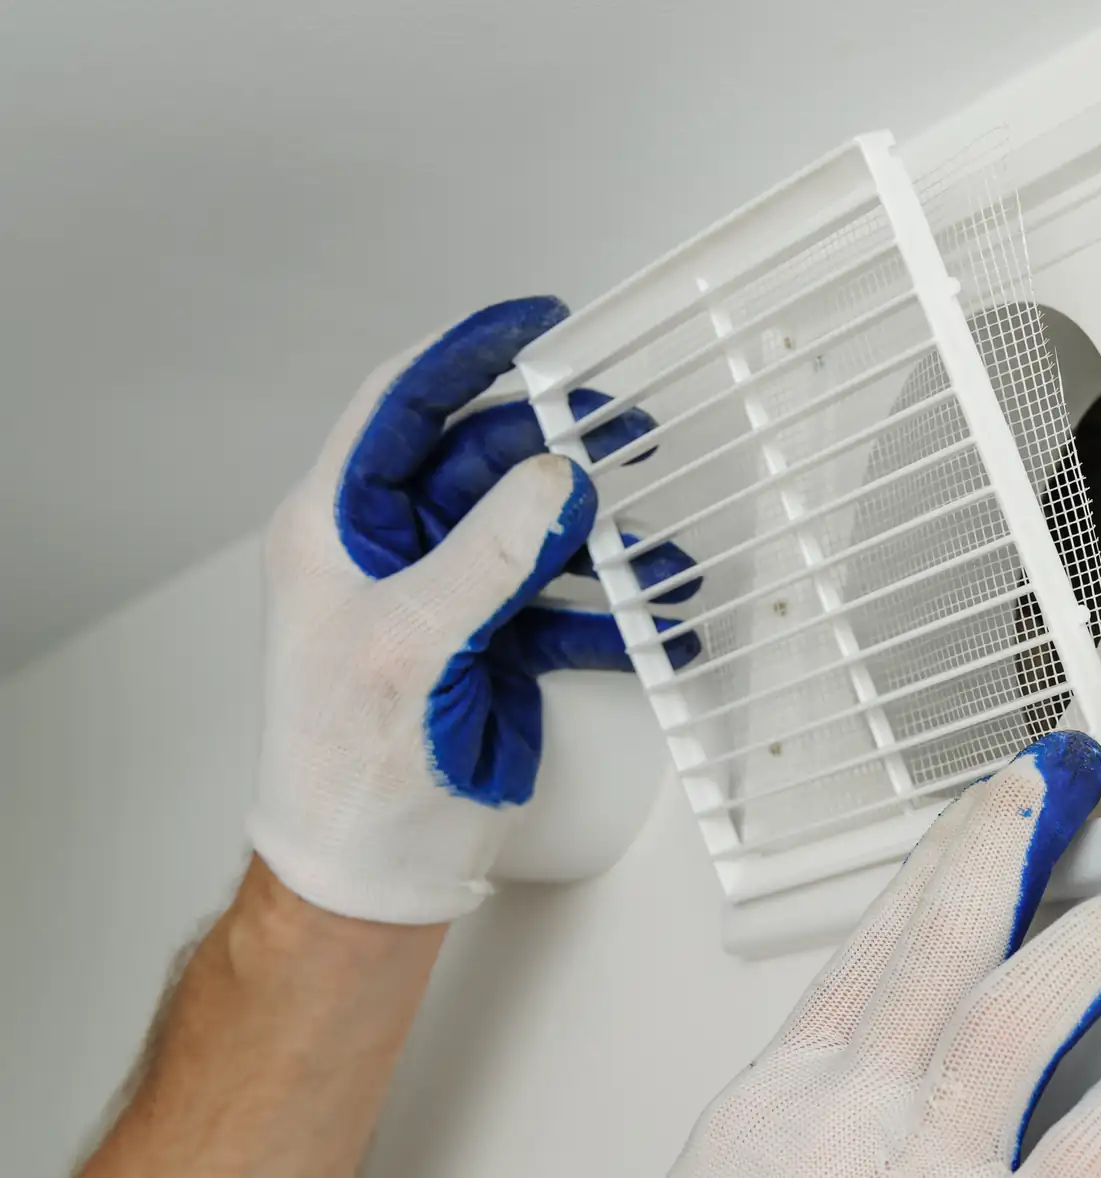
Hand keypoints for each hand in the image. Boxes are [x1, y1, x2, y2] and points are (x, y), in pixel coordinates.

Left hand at [247, 296, 698, 923]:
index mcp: (338, 528)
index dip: (466, 355)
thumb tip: (556, 477)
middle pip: (484, 462)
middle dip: (558, 444)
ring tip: (663, 541)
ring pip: (533, 530)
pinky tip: (661, 617)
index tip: (539, 325)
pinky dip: (612, 611)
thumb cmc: (347, 769)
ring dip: (601, 536)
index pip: (401, 408)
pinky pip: (561, 604)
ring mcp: (445, 596)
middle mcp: (390, 550)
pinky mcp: (491, 644)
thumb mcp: (410, 645)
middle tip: (629, 425)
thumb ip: (487, 553)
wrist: (371, 874)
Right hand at [672, 732, 1100, 1177]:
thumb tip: (903, 1049)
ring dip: (1085, 949)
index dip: (942, 853)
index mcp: (774, 1109)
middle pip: (937, 946)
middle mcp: (836, 1131)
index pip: (871, 940)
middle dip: (1009, 846)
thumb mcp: (754, 1177)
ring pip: (1007, 1026)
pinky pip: (1076, 1173)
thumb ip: (830, 1108)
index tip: (989, 799)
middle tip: (1068, 782)